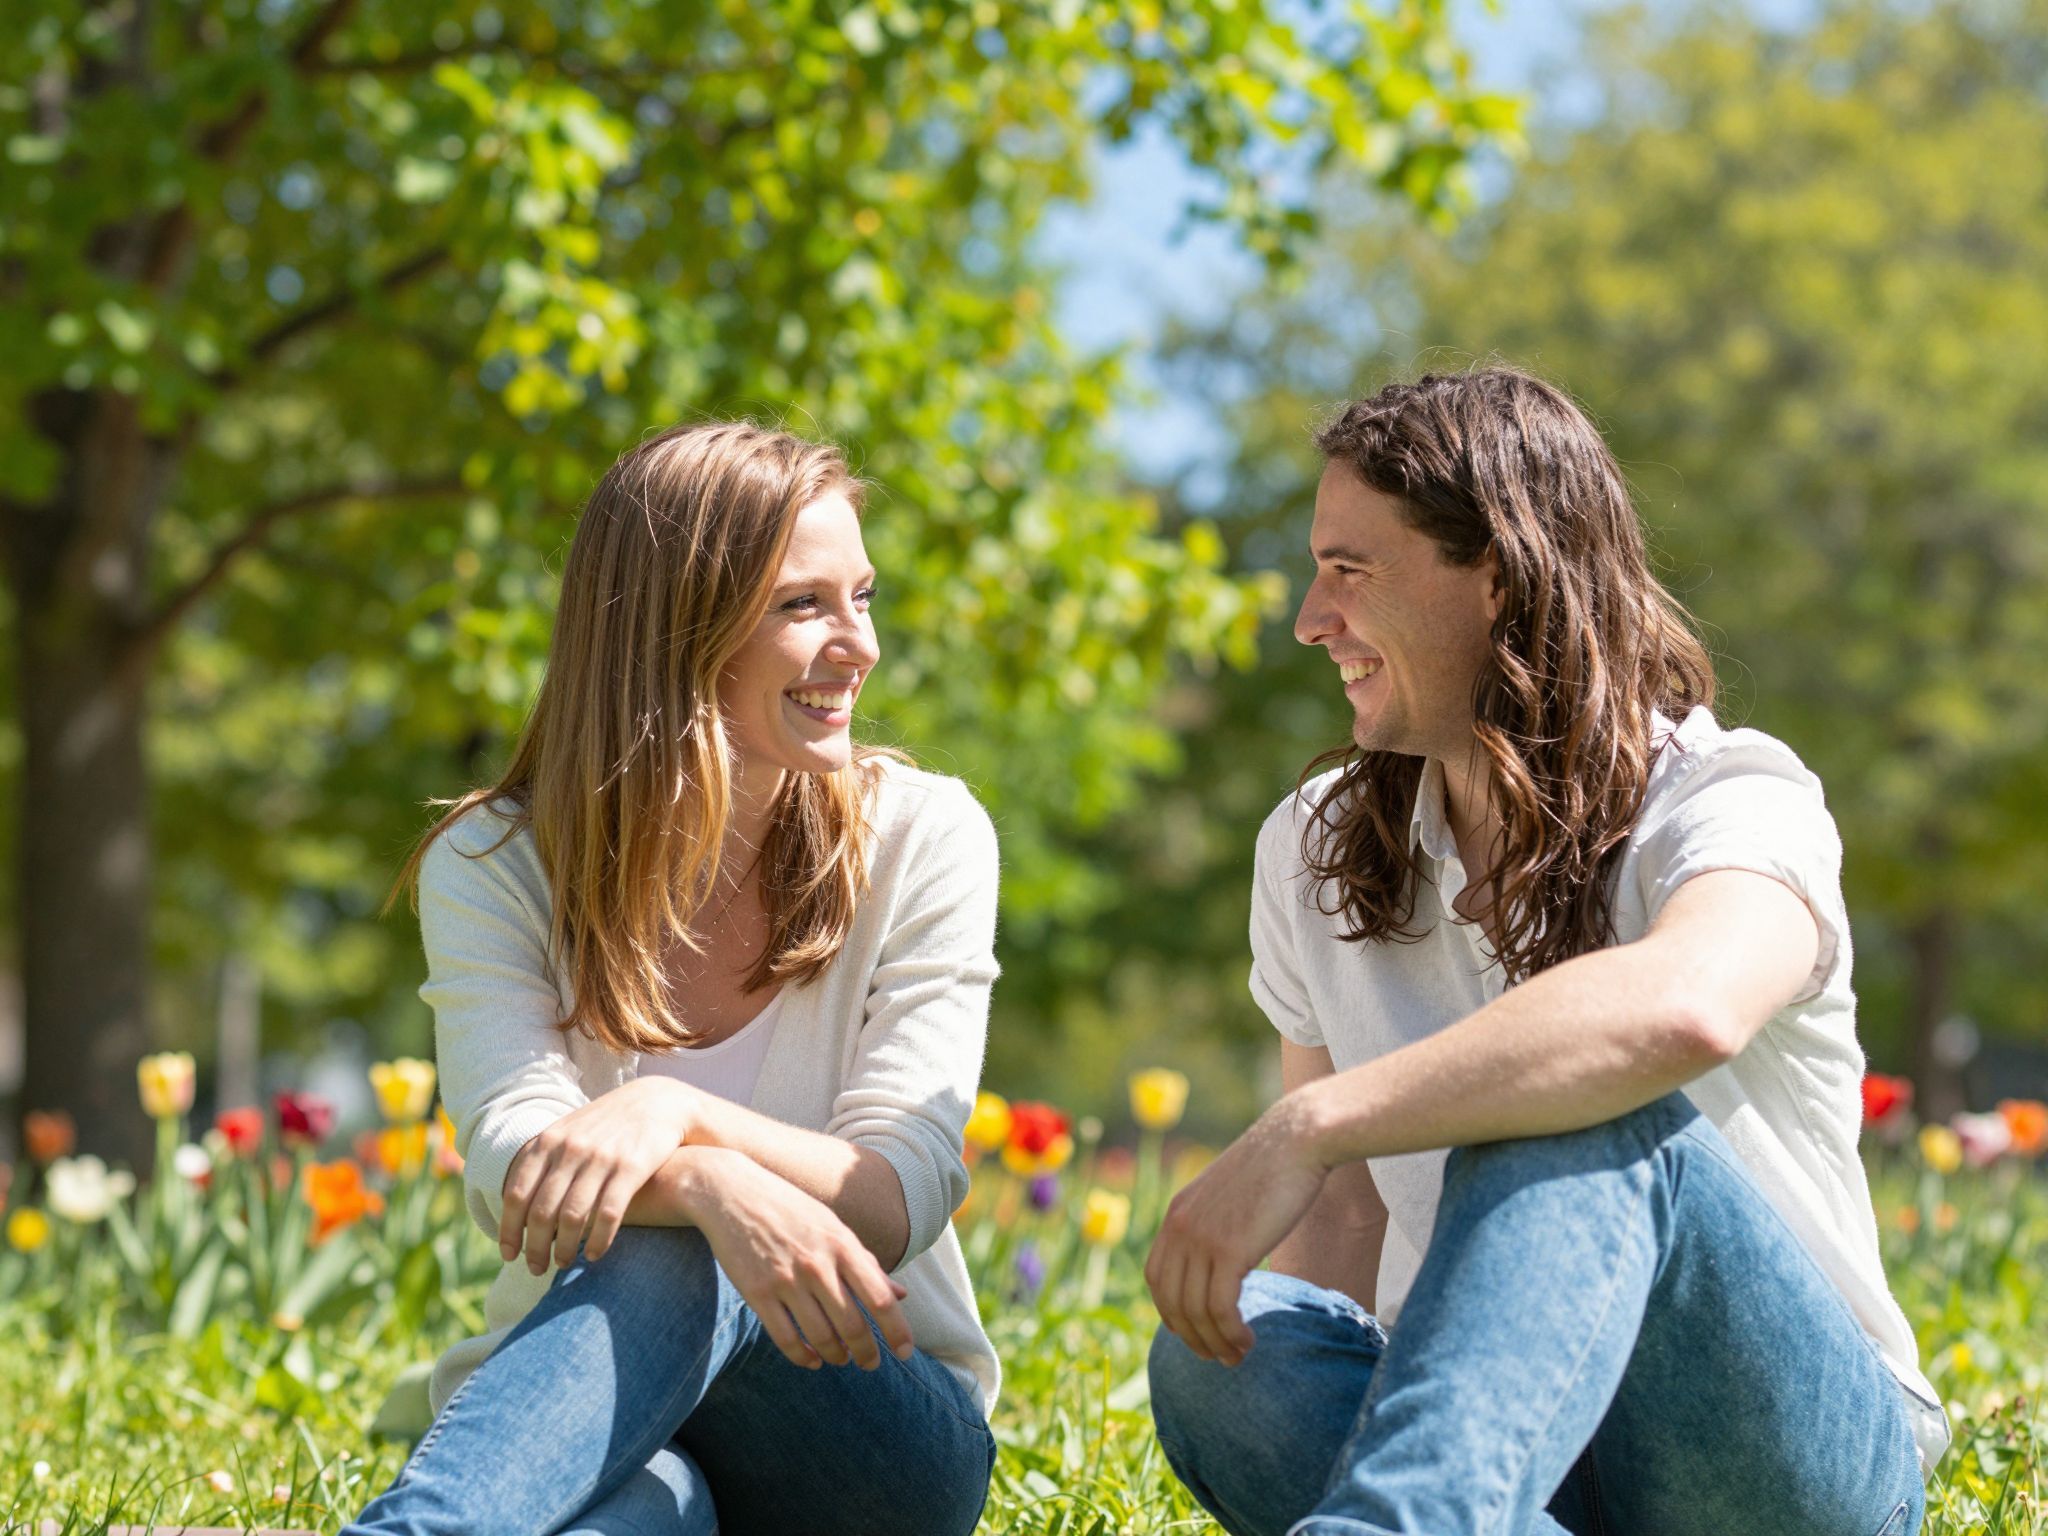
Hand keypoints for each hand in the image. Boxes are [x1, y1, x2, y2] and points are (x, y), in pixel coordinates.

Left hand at [499, 1077, 700, 1272]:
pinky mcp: (631, 1167)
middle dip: (535, 1247)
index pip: (516, 1194)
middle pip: (541, 1211)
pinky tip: (594, 1255)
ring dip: (563, 1248)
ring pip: (572, 1216)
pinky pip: (608, 1214)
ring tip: (562, 1264)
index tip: (509, 1255)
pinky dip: (597, 1240)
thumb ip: (543, 1160)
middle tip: (535, 1269)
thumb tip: (510, 1201)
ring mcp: (601, 1158)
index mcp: (549, 1141)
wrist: (659, 1101)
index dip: (509, 1230)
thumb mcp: (570, 1131)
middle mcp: (571, 1149)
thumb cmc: (608, 1125)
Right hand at [676, 1147, 913, 1371]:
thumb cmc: (790, 1209)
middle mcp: (818, 1264)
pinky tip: (811, 1360)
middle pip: (853, 1325)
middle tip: (871, 1364)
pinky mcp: (757, 1293)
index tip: (905, 1353)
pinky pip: (785, 1339)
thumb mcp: (833, 1227)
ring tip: (841, 1359)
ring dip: (836, 1356)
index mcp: (842, 1245)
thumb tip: (901, 1296)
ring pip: (821, 1336)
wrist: (732, 1192)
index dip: (897, 1331)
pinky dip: (802, 1357)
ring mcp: (786, 1280)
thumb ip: (866, 1262)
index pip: (880, 1298)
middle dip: (867, 1353)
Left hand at [1144, 1095, 1331, 1365]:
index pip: (1156, 1277)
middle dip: (1191, 1337)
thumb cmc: (1277, 1166)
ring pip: (1195, 1311)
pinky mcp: (1229, 1249)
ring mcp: (1201, 1238)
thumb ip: (1218, 1223)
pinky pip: (1219, 1308)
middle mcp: (1180, 1227)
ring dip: (1214, 1343)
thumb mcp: (1231, 1195)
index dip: (1170, 1311)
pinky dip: (1230, 1333)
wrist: (1298, 1139)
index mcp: (1177, 1214)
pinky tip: (1247, 1341)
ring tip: (1238, 1357)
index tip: (1194, 1331)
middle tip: (1216, 1357)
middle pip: (1170, 1301)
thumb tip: (1224, 1256)